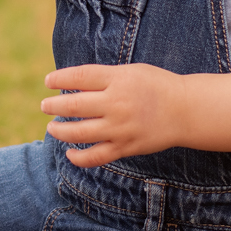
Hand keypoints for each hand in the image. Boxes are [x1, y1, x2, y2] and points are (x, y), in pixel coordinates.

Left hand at [40, 63, 186, 166]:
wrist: (186, 110)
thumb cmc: (156, 86)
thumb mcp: (131, 72)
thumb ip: (104, 77)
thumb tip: (73, 85)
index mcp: (118, 79)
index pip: (80, 77)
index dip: (59, 79)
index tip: (48, 81)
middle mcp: (117, 103)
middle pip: (74, 105)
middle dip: (53, 106)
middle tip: (44, 106)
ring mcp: (120, 127)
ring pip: (79, 133)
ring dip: (59, 131)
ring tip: (52, 128)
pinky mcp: (125, 147)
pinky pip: (96, 156)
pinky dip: (78, 158)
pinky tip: (69, 153)